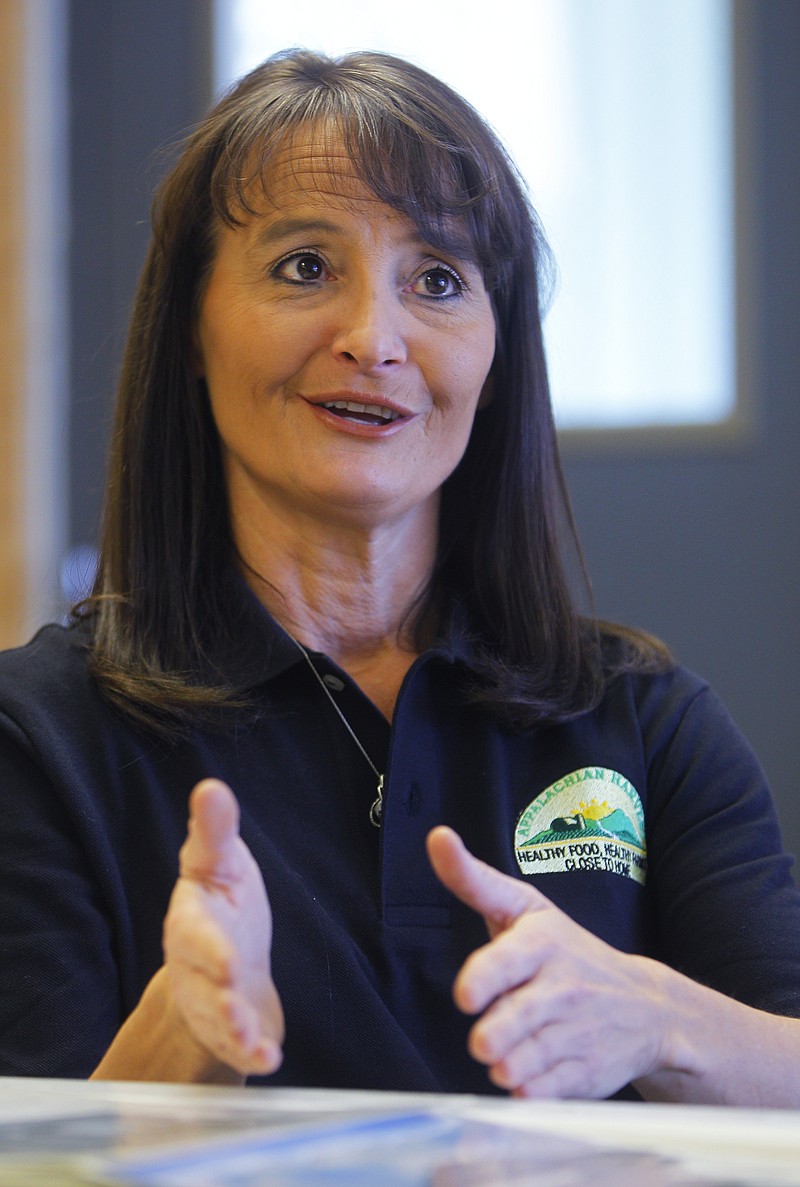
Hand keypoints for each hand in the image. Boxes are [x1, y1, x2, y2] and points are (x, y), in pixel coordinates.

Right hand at [162, 779, 284, 1076]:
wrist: (226, 958)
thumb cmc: (222, 902)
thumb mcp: (220, 861)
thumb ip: (214, 830)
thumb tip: (211, 786)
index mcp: (192, 922)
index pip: (195, 934)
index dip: (208, 948)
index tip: (227, 960)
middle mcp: (195, 967)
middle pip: (201, 984)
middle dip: (216, 995)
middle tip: (233, 1002)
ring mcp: (210, 1003)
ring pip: (217, 1021)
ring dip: (234, 1030)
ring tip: (251, 1040)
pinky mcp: (231, 1031)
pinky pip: (238, 1049)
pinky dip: (253, 1056)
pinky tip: (270, 1060)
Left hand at [427, 826, 669, 1098]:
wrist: (646, 1006)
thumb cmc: (566, 949)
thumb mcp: (523, 907)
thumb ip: (472, 879)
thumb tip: (437, 837)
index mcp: (542, 942)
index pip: (509, 960)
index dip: (485, 979)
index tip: (466, 997)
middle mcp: (563, 987)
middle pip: (516, 1019)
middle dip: (494, 1036)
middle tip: (483, 1042)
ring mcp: (578, 1032)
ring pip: (528, 1060)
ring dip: (507, 1066)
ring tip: (500, 1057)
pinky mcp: (586, 1073)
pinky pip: (547, 1092)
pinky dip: (530, 1093)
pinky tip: (526, 1079)